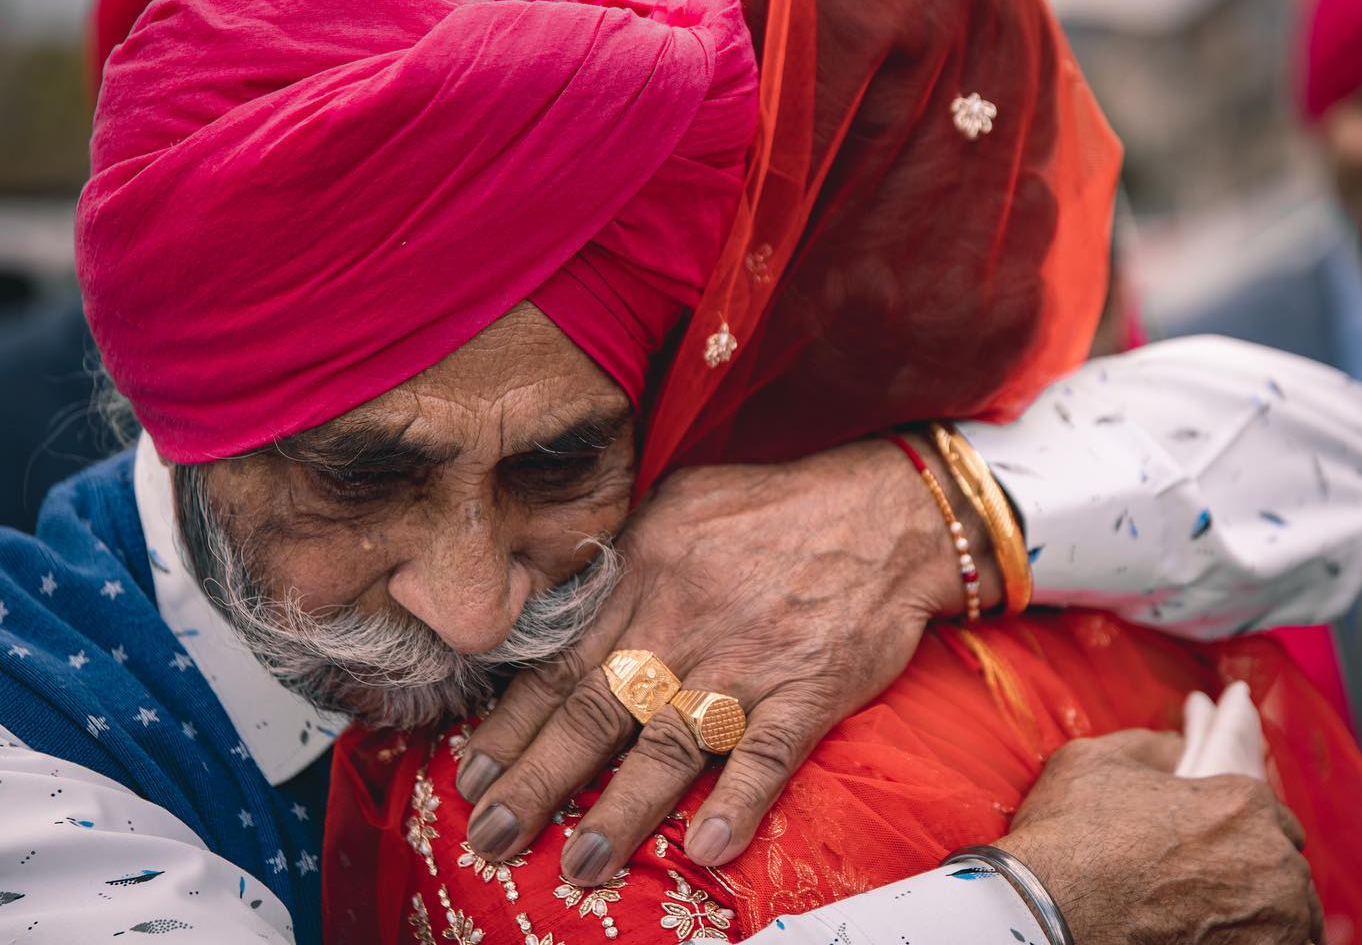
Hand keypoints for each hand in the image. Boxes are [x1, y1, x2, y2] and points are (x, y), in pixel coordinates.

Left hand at [455, 436, 997, 884]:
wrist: (882, 511)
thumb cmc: (773, 507)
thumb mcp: (678, 501)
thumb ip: (620, 556)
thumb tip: (562, 603)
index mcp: (644, 572)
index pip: (561, 660)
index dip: (513, 724)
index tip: (472, 774)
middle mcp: (684, 619)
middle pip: (598, 710)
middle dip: (539, 781)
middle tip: (494, 837)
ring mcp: (748, 657)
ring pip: (671, 743)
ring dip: (623, 810)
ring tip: (585, 866)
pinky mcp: (810, 687)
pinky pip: (767, 752)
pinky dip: (737, 800)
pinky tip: (706, 847)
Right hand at [995, 730, 1323, 944]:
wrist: (1047, 913)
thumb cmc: (1069, 833)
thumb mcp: (1097, 759)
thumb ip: (1154, 746)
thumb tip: (1180, 745)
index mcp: (1243, 803)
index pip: (1273, 815)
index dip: (1240, 828)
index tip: (1212, 843)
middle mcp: (1273, 863)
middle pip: (1284, 868)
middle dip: (1255, 871)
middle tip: (1209, 883)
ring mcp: (1274, 924)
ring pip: (1290, 917)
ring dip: (1263, 915)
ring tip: (1213, 917)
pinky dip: (1254, 942)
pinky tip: (1215, 938)